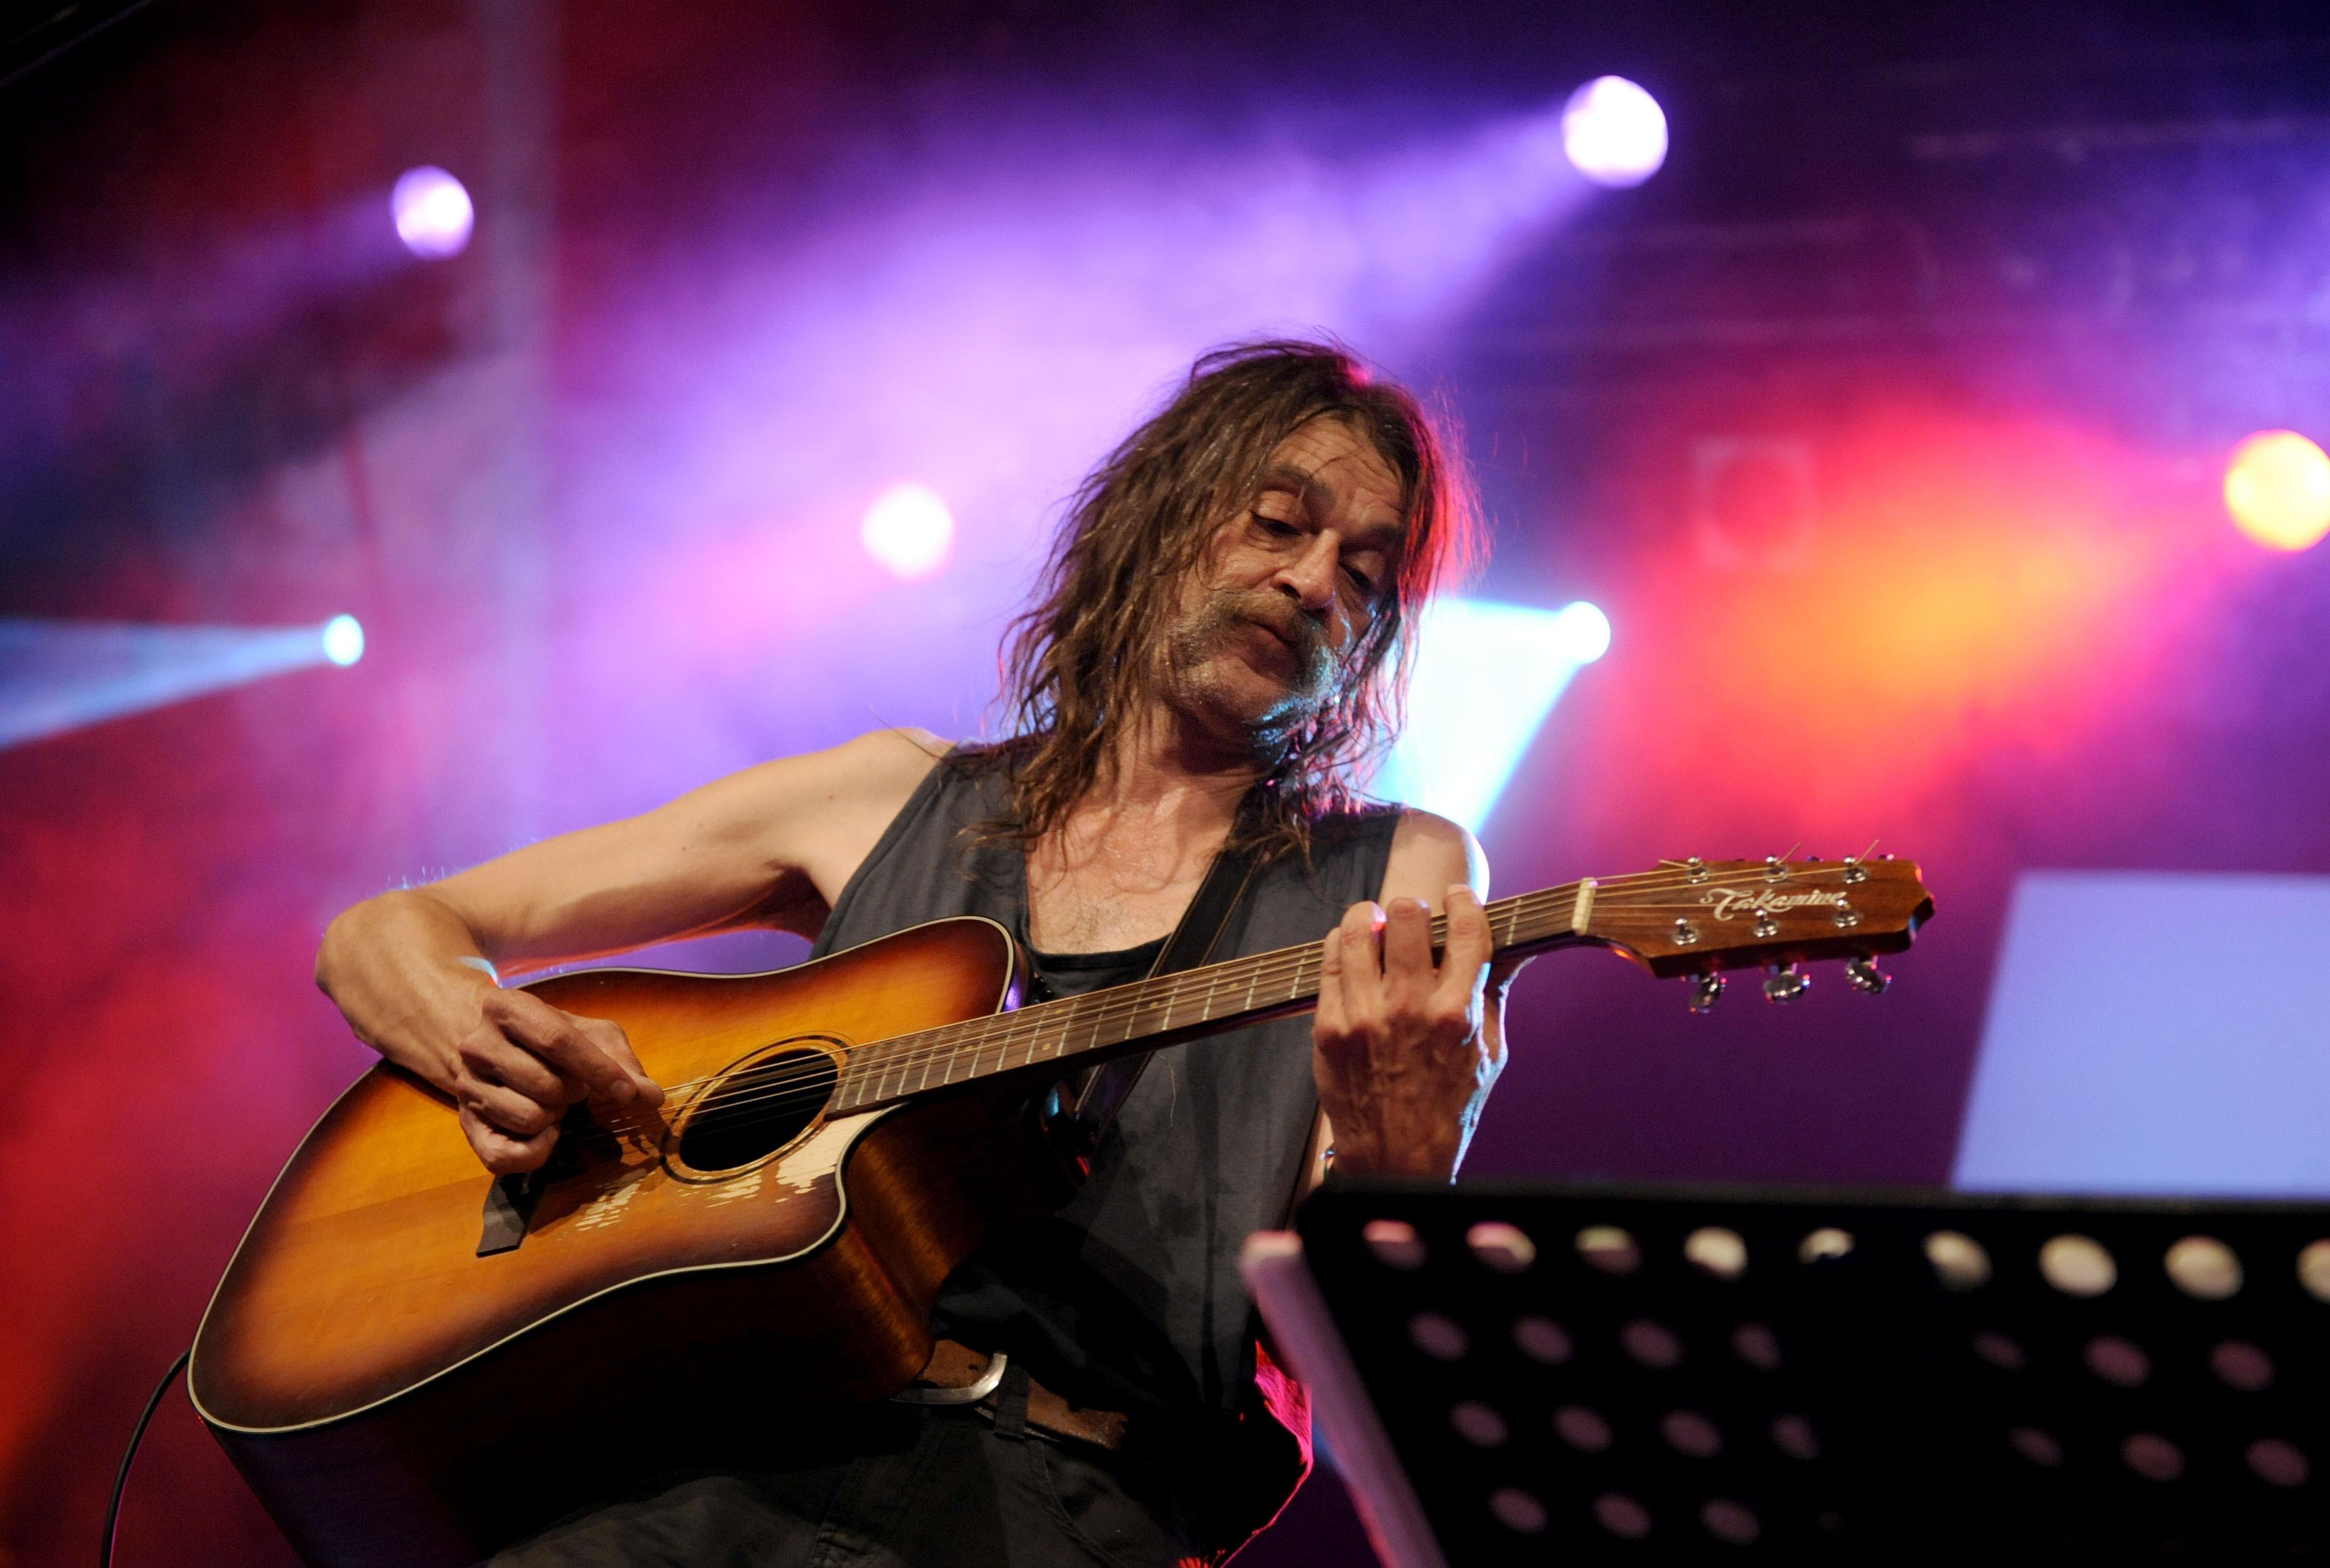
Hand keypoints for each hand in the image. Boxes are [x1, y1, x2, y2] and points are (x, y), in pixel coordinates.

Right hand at [449, 989, 664, 1175]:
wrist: (493, 1046)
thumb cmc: (550, 1037)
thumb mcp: (590, 1035)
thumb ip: (623, 1062)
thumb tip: (651, 1097)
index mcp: (508, 1008)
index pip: (557, 1041)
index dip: (598, 1071)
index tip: (626, 1093)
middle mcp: (477, 1045)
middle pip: (546, 1085)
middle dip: (574, 1093)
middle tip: (571, 1085)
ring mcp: (466, 1085)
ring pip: (529, 1118)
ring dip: (555, 1117)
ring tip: (551, 1101)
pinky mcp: (464, 1124)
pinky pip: (503, 1156)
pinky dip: (536, 1152)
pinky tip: (544, 1132)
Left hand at [1312, 885, 1505, 1179]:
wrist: (1395, 1158)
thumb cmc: (1449, 1107)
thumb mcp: (1490, 1053)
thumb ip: (1495, 993)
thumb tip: (1516, 947)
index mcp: (1456, 1014)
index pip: (1466, 930)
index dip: (1464, 902)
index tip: (1459, 898)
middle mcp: (1409, 1009)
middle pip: (1407, 915)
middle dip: (1414, 908)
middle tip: (1415, 917)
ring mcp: (1363, 1016)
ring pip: (1360, 930)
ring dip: (1372, 918)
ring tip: (1379, 925)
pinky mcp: (1329, 1027)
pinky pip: (1330, 960)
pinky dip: (1343, 945)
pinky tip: (1355, 951)